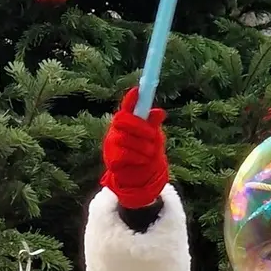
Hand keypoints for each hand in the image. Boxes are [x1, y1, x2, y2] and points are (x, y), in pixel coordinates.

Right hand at [101, 86, 169, 210]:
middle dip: (141, 127)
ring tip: (150, 152)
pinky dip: (138, 157)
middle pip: (124, 120)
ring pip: (127, 139)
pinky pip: (125, 154)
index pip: (126, 107)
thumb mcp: (153, 137)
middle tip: (153, 135)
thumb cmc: (145, 152)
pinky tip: (143, 160)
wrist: (138, 179)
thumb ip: (153, 124)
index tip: (137, 90)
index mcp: (126, 122)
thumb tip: (159, 112)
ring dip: (143, 146)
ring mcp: (111, 144)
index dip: (130, 99)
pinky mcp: (111, 159)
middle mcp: (116, 130)